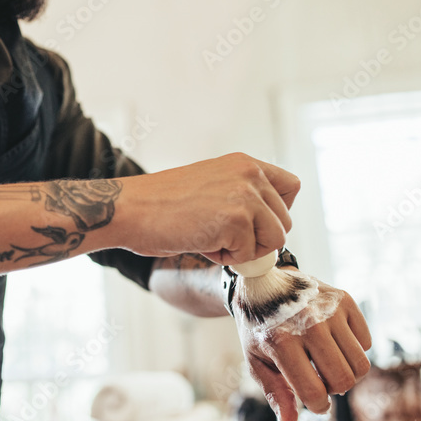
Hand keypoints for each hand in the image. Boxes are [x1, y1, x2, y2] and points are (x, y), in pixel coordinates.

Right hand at [117, 153, 299, 262]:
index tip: (251, 224)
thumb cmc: (160, 205)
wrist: (130, 209)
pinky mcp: (237, 220)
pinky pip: (249, 255)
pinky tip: (200, 242)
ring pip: (274, 240)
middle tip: (220, 237)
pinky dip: (225, 257)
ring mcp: (245, 195)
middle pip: (284, 221)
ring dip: (244, 250)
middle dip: (257, 239)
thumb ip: (239, 195)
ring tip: (210, 238)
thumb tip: (265, 228)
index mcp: (243, 163)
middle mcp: (249, 174)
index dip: (275, 213)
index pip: (290, 188)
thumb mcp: (210, 186)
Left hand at [235, 275, 371, 420]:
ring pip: (361, 364)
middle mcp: (309, 323)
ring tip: (325, 364)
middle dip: (333, 390)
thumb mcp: (256, 361)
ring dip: (346, 373)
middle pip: (344, 380)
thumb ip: (276, 395)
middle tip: (318, 379)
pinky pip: (366, 342)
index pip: (314, 392)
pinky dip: (353, 350)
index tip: (313, 401)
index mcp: (281, 342)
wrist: (261, 283)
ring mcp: (330, 310)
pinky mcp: (346, 300)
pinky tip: (332, 343)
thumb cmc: (258, 328)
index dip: (317, 406)